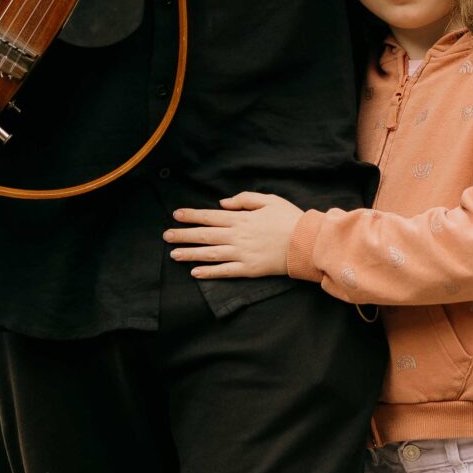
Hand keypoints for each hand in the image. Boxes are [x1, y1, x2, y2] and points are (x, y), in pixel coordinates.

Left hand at [166, 191, 301, 277]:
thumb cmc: (289, 219)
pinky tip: (195, 273)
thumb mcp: (269, 200)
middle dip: (183, 235)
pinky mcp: (249, 269)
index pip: (210, 216)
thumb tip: (222, 203)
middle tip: (166, 236)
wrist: (306, 242)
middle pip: (204, 235)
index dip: (191, 215)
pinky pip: (224, 271)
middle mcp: (237, 236)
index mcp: (241, 218)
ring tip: (173, 254)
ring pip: (210, 253)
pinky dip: (209, 272)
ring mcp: (242, 253)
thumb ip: (244, 199)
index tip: (175, 215)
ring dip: (190, 254)